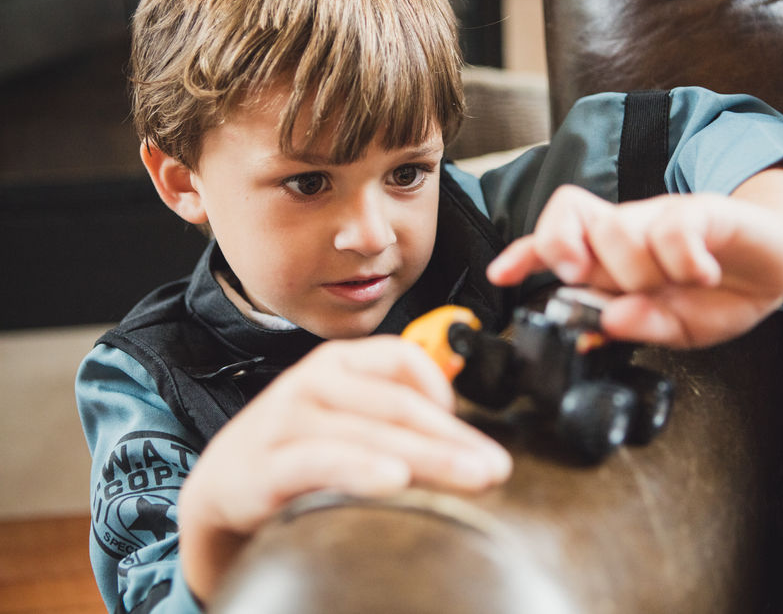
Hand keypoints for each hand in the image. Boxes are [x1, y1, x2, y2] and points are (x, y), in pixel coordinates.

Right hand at [178, 336, 511, 601]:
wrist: (223, 486)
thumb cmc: (298, 450)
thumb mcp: (349, 419)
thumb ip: (397, 417)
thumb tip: (467, 437)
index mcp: (341, 362)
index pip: (406, 359)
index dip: (446, 392)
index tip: (473, 435)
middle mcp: (315, 380)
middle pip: (399, 404)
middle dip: (455, 439)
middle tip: (496, 467)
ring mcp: (289, 418)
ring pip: (371, 433)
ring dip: (430, 458)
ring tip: (471, 477)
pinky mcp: (267, 462)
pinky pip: (322, 461)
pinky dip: (361, 469)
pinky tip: (394, 480)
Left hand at [487, 167, 782, 347]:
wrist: (779, 261)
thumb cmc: (721, 294)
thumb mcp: (679, 325)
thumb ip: (641, 325)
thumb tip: (602, 328)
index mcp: (614, 259)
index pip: (557, 238)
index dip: (526, 253)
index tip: (502, 275)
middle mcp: (629, 232)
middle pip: (570, 219)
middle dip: (567, 253)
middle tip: (586, 279)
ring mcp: (663, 218)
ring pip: (617, 229)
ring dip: (637, 270)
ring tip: (674, 286)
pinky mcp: (704, 210)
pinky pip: (675, 227)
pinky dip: (684, 259)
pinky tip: (702, 275)